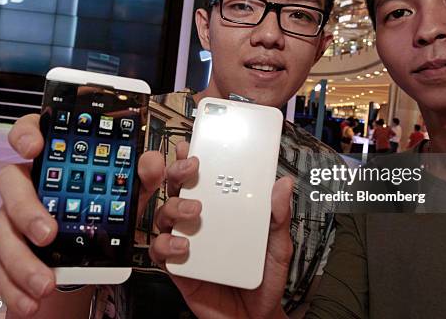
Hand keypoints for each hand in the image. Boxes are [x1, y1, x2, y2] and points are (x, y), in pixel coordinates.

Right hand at [0, 114, 165, 316]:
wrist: (94, 250)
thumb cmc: (104, 209)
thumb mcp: (127, 192)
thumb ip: (140, 176)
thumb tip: (151, 163)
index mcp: (52, 162)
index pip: (30, 133)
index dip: (26, 134)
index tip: (35, 147)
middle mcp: (28, 186)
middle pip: (10, 184)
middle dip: (26, 209)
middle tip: (48, 233)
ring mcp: (13, 218)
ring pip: (2, 233)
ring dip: (22, 260)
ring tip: (46, 282)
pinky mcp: (7, 251)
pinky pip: (2, 269)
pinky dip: (16, 288)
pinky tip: (32, 300)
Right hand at [149, 141, 292, 318]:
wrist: (254, 316)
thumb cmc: (262, 276)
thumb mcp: (277, 244)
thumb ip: (278, 216)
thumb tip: (283, 185)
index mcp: (221, 209)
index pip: (203, 178)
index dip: (193, 158)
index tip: (195, 143)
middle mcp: (199, 221)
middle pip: (177, 188)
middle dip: (178, 171)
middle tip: (192, 167)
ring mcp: (186, 242)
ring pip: (164, 214)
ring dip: (175, 205)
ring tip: (195, 209)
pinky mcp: (178, 267)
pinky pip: (161, 251)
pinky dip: (168, 245)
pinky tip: (185, 246)